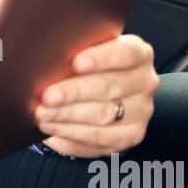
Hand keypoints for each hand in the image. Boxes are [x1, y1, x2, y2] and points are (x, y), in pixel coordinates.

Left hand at [33, 34, 158, 157]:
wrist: (96, 95)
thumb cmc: (86, 67)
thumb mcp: (86, 52)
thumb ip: (76, 49)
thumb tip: (50, 54)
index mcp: (139, 53)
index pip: (126, 53)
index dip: (101, 58)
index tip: (75, 63)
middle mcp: (145, 81)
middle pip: (109, 86)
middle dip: (73, 92)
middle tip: (47, 95)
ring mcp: (141, 111)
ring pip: (103, 114)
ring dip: (68, 115)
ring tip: (42, 113)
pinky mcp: (131, 135)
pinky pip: (100, 137)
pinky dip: (71, 133)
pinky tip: (51, 126)